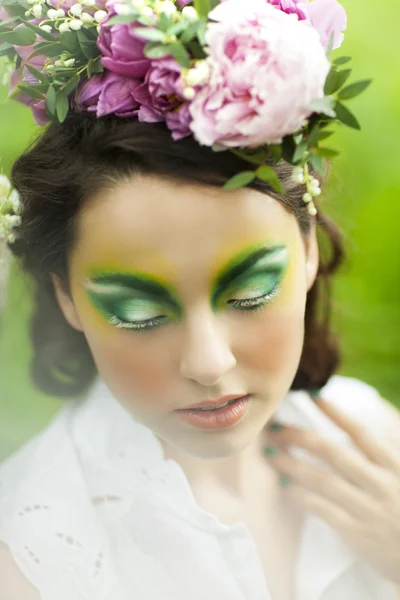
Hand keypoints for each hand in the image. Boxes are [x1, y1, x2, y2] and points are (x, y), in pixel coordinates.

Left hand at [264, 395, 399, 583]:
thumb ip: (379, 456)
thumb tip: (355, 425)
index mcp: (394, 466)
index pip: (360, 432)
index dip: (335, 413)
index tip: (312, 396)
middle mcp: (381, 484)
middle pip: (333, 452)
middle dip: (299, 437)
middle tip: (275, 427)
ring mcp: (369, 509)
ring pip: (322, 480)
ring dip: (292, 464)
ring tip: (270, 454)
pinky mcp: (358, 533)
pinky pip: (322, 509)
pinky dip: (302, 496)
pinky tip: (285, 487)